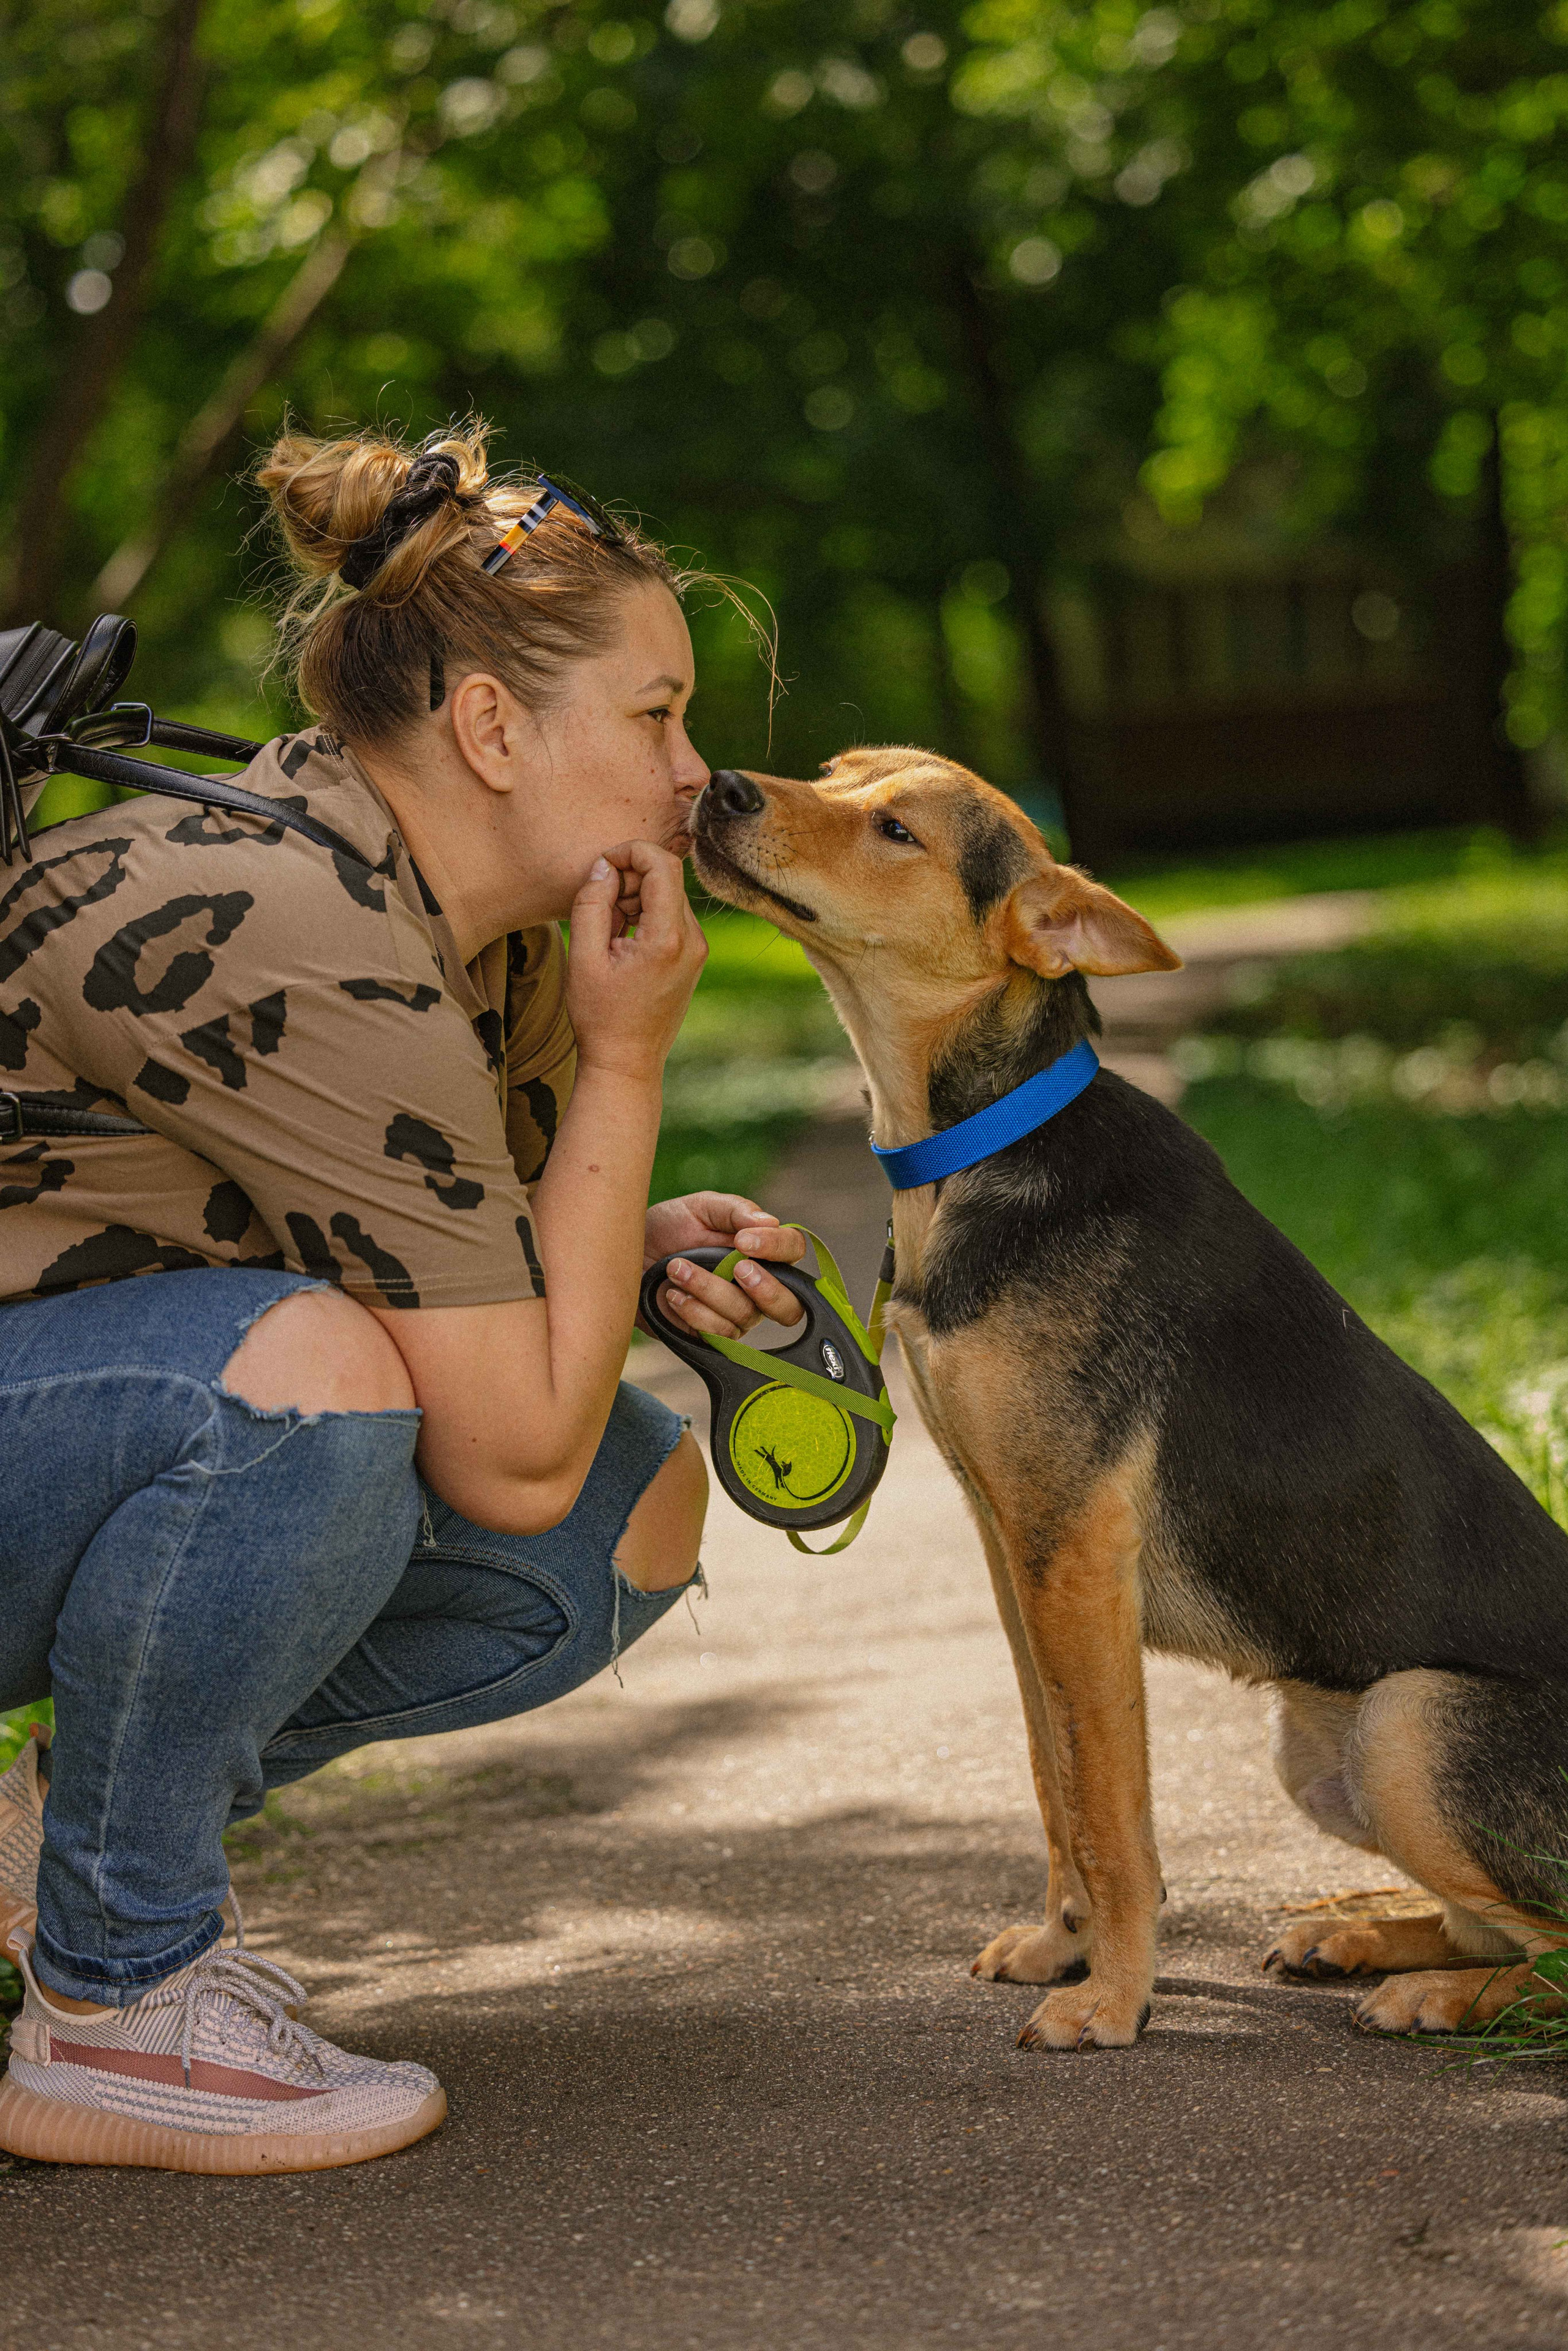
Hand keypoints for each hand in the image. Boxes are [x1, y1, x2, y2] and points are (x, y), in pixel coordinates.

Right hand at [566, 842, 706, 1082]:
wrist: (627, 1062)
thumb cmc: (600, 1016)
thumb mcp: (583, 958)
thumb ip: (591, 904)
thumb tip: (603, 866)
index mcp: (668, 938)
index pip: (661, 864)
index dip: (629, 851)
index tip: (602, 866)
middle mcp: (693, 940)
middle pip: (667, 876)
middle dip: (629, 878)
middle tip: (600, 908)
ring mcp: (698, 949)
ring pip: (669, 894)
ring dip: (636, 897)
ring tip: (610, 931)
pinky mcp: (694, 956)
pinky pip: (672, 916)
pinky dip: (646, 914)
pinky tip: (624, 942)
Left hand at [643, 1193, 806, 1338]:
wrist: (628, 1255)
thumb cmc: (668, 1228)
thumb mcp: (700, 1208)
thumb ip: (735, 1210)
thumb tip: (770, 1222)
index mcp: (761, 1251)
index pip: (793, 1251)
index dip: (777, 1248)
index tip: (744, 1240)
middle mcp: (756, 1288)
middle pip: (789, 1306)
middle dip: (765, 1288)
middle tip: (736, 1269)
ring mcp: (735, 1316)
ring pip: (744, 1316)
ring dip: (708, 1290)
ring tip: (675, 1269)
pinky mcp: (711, 1337)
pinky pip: (718, 1334)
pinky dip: (694, 1312)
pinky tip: (672, 1295)